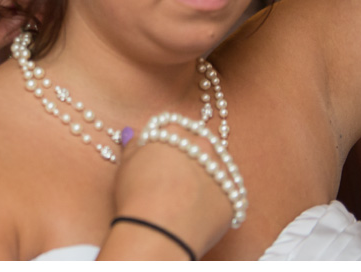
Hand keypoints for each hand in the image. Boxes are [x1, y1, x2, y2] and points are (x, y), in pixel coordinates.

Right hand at [105, 132, 233, 259]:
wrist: (158, 232)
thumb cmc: (137, 196)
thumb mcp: (126, 165)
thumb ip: (133, 146)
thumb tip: (132, 133)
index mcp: (176, 132)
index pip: (174, 129)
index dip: (166, 143)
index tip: (160, 157)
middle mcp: (203, 146)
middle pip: (200, 146)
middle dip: (191, 157)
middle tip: (174, 178)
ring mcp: (222, 172)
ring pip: (217, 170)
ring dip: (207, 177)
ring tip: (187, 197)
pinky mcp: (233, 199)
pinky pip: (227, 196)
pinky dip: (215, 201)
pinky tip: (197, 212)